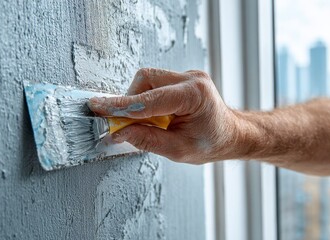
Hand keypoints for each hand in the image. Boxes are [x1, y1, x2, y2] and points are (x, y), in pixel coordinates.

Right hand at [88, 68, 243, 163]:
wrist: (230, 133)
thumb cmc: (211, 142)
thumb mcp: (179, 150)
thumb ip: (148, 140)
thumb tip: (119, 132)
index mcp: (195, 95)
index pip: (150, 99)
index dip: (121, 105)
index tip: (99, 108)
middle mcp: (191, 79)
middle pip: (146, 80)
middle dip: (130, 102)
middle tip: (125, 125)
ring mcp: (187, 75)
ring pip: (147, 79)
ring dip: (138, 100)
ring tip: (150, 123)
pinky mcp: (182, 78)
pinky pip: (155, 83)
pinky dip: (147, 99)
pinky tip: (156, 116)